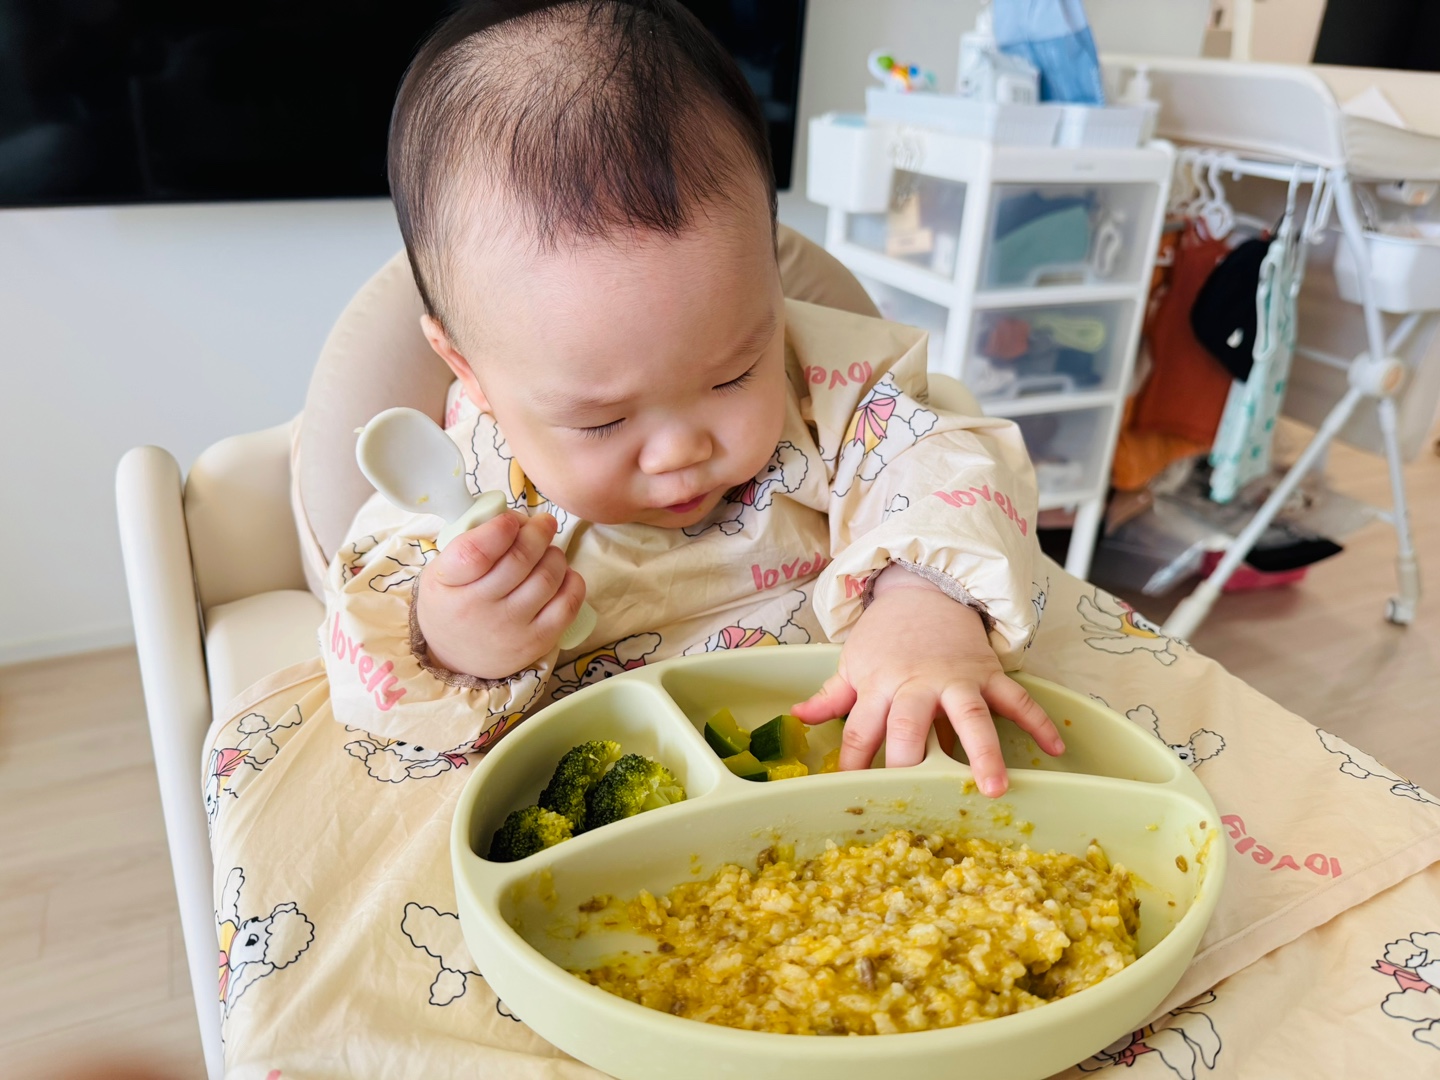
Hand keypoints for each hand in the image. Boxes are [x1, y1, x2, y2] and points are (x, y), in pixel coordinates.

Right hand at [416, 511, 585, 679]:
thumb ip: (472, 541)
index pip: (475, 552)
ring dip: (555, 555)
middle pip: (520, 560)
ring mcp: (510, 627)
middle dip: (538, 532)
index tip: (510, 520)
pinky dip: (572, 582)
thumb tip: (520, 518)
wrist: (452, 657)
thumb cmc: (451, 601)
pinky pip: (566, 605)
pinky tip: (563, 574)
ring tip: (549, 552)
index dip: (500, 529)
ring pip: (547, 577)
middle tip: (543, 523)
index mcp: (448, 583)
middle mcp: (478, 608)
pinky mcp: (536, 642)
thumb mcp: (440, 570)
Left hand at [792, 567, 1061, 795]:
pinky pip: (1017, 698)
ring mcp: (957, 679)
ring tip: (993, 788)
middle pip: (911, 725)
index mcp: (879, 685)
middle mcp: (918, 684)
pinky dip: (1038, 721)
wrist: (924, 591)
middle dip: (914, 761)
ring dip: (983, 751)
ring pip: (971, 716)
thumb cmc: (885, 636)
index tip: (854, 794)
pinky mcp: (988, 673)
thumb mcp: (853, 661)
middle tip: (921, 798)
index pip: (862, 731)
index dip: (856, 763)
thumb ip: (831, 695)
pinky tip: (1056, 749)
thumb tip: (797, 716)